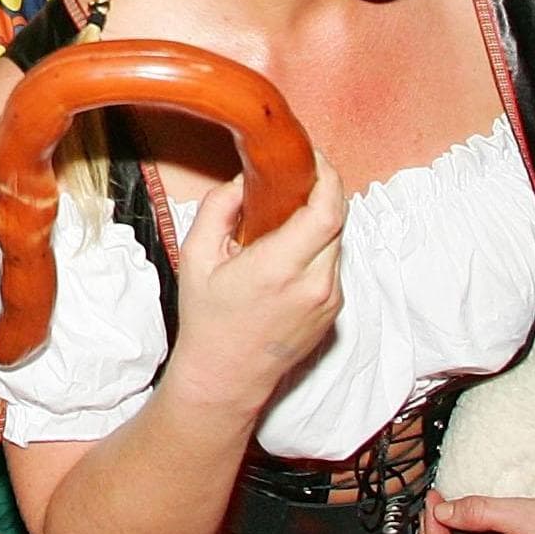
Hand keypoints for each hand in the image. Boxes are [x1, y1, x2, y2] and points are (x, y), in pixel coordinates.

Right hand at [169, 156, 347, 407]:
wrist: (227, 375)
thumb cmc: (208, 318)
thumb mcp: (196, 256)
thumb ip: (220, 208)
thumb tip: (245, 179)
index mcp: (279, 268)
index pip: (326, 211)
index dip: (327, 177)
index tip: (313, 158)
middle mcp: (314, 284)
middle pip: (337, 220)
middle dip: (321, 193)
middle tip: (295, 179)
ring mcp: (329, 300)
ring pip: (337, 241)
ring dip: (319, 221)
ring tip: (285, 218)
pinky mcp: (334, 311)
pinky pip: (333, 264)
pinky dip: (317, 248)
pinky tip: (288, 252)